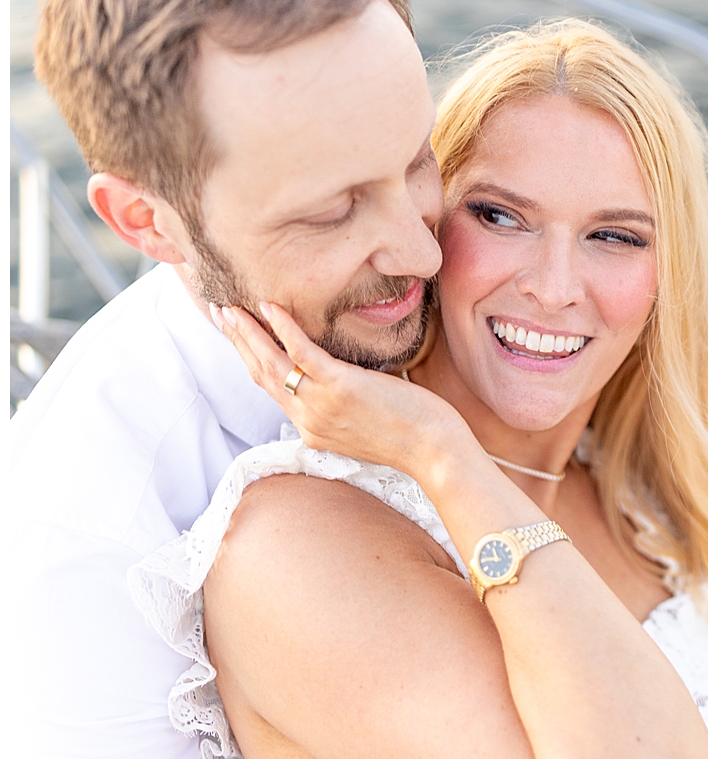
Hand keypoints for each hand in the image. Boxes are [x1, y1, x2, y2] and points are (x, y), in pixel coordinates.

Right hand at [211, 301, 473, 483]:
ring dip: (246, 332)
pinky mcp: (341, 388)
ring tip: (229, 308)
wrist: (436, 453)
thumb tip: (347, 374)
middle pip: (261, 374)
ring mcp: (321, 405)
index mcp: (313, 428)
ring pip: (271, 362)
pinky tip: (269, 306)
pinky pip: (302, 353)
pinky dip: (283, 328)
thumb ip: (346, 401)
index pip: (273, 389)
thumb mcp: (366, 421)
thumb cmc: (414, 433)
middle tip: (220, 314)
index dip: (252, 360)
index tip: (239, 337)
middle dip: (237, 342)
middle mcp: (308, 419)